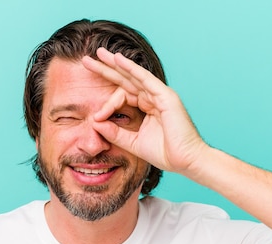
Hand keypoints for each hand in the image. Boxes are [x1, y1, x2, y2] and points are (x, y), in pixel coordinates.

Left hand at [82, 48, 209, 175]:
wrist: (185, 161)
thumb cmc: (165, 153)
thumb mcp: (133, 142)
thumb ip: (114, 133)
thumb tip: (94, 122)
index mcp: (148, 107)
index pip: (123, 95)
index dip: (107, 104)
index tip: (96, 117)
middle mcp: (154, 97)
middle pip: (126, 79)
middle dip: (106, 69)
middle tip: (87, 60)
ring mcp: (160, 95)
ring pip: (133, 75)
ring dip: (115, 64)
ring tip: (99, 53)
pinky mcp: (166, 96)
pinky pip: (145, 78)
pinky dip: (131, 68)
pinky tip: (118, 60)